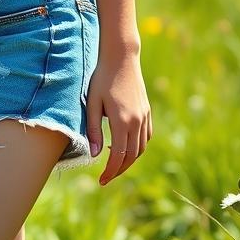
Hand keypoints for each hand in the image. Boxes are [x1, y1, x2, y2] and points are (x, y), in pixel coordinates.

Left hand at [86, 47, 151, 186]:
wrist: (121, 58)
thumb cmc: (102, 78)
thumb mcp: (92, 103)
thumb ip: (93, 130)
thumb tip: (95, 155)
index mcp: (122, 121)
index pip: (118, 156)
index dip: (110, 172)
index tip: (101, 181)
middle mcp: (136, 122)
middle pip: (131, 156)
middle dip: (119, 170)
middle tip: (106, 178)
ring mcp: (144, 116)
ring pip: (141, 148)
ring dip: (129, 159)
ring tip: (114, 163)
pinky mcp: (147, 111)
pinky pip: (146, 136)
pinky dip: (138, 146)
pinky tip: (125, 145)